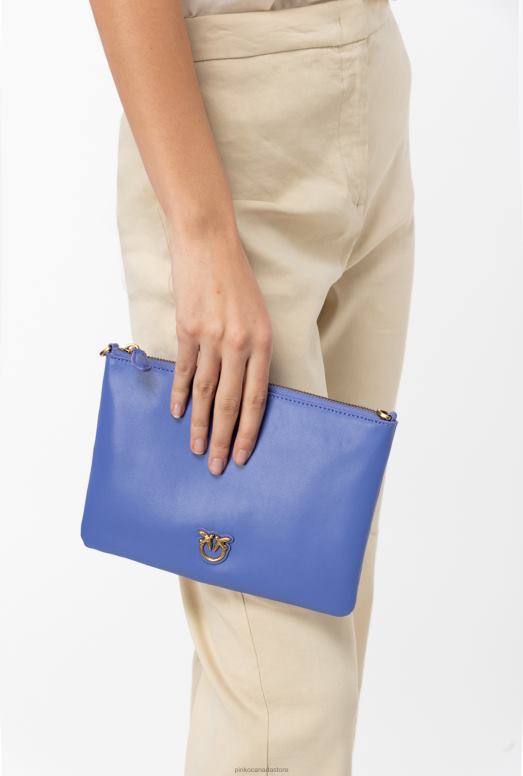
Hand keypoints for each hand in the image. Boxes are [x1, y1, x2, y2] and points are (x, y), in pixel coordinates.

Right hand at [168, 220, 272, 475]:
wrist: (208, 243)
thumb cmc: (236, 279)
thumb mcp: (257, 315)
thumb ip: (252, 352)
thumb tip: (244, 390)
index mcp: (262, 342)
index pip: (256, 398)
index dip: (249, 431)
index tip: (243, 456)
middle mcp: (238, 343)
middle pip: (231, 403)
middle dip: (224, 439)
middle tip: (217, 467)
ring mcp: (210, 337)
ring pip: (206, 393)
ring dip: (200, 425)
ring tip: (197, 450)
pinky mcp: (186, 329)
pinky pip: (184, 370)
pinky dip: (180, 394)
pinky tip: (178, 414)